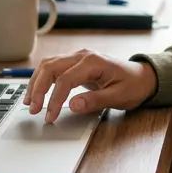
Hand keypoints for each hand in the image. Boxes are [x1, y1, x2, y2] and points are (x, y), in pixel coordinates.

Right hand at [23, 50, 157, 123]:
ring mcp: (77, 57)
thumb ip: (96, 101)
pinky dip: (41, 79)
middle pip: (50, 67)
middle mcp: (82, 56)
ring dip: (35, 82)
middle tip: (33, 109)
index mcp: (93, 62)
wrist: (142, 77)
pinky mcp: (75, 63)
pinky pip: (52, 68)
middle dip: (38, 89)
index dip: (55, 99)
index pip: (65, 79)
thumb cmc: (133, 86)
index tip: (50, 116)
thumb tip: (73, 105)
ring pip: (48, 65)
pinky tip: (36, 93)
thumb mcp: (119, 97)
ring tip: (29, 102)